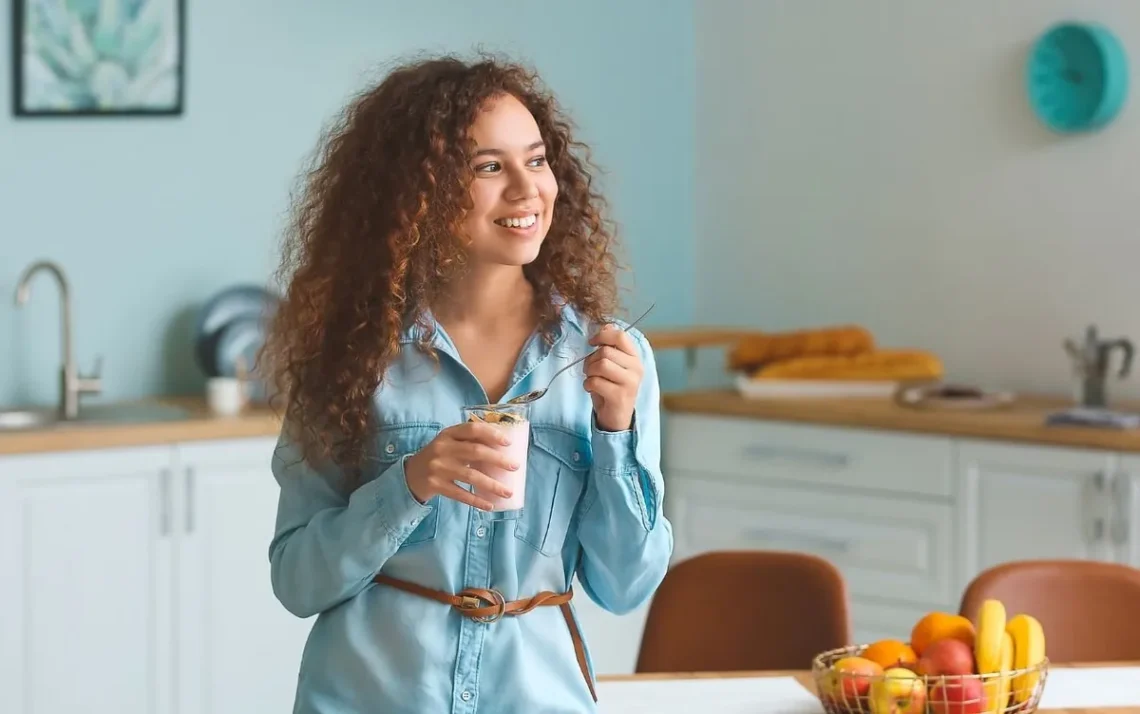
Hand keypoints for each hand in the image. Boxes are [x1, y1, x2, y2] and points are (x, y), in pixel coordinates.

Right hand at [404, 421, 518, 509]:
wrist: (410, 474)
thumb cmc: (439, 457)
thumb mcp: (449, 443)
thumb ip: (469, 442)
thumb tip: (504, 449)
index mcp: (448, 434)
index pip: (472, 429)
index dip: (491, 434)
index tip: (508, 443)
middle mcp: (442, 448)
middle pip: (475, 451)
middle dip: (498, 459)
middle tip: (515, 466)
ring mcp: (438, 467)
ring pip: (471, 476)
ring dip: (492, 485)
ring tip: (508, 492)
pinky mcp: (436, 485)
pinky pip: (461, 494)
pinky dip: (477, 500)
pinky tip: (490, 505)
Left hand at [583, 324, 643, 431]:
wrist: (616, 417)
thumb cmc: (611, 388)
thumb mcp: (612, 365)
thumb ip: (610, 346)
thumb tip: (605, 326)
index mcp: (635, 357)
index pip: (620, 336)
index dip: (602, 335)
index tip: (592, 343)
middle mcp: (636, 368)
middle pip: (606, 351)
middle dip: (591, 360)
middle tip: (590, 370)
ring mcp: (630, 382)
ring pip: (601, 365)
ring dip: (589, 372)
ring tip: (591, 379)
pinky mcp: (620, 396)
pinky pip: (595, 381)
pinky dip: (587, 385)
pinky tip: (591, 389)